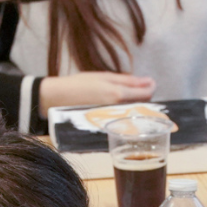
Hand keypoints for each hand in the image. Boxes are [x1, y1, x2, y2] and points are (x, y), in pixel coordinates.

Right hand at [38, 72, 156, 116]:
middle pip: (142, 108)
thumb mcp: (104, 77)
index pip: (146, 95)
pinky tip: (115, 113)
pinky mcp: (104, 129)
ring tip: (121, 103)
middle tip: (134, 94)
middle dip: (142, 102)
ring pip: (132, 117)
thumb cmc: (79, 85)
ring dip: (133, 111)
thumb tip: (151, 82)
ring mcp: (111, 121)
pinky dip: (123, 119)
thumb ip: (129, 80)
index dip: (150, 90)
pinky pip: (121, 124)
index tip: (149, 85)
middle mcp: (116, 110)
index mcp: (117, 94)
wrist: (56, 99)